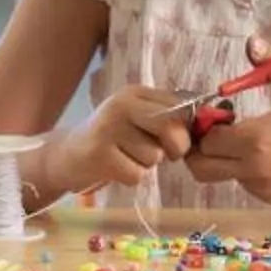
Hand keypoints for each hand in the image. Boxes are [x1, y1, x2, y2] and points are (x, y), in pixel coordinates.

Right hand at [46, 83, 195, 196]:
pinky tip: (115, 167)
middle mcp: (121, 104)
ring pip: (154, 157)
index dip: (186, 129)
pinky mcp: (98, 153)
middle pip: (172, 128)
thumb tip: (204, 124)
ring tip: (126, 156)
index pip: (181, 107)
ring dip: (146, 165)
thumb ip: (167, 117)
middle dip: (175, 149)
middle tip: (163, 154)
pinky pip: (137, 175)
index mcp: (135, 92)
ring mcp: (108, 127)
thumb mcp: (138, 119)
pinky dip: (130, 177)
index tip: (176, 139)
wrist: (67, 154)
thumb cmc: (112, 139)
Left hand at [181, 37, 270, 204]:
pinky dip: (244, 170)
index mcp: (256, 139)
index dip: (208, 125)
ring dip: (225, 159)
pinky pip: (243, 183)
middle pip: (201, 167)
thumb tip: (251, 43)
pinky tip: (267, 154)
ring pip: (222, 175)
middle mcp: (254, 168)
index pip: (207, 139)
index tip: (223, 114)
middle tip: (221, 131)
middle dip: (202, 148)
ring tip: (249, 140)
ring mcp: (262, 187)